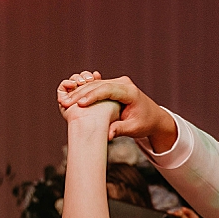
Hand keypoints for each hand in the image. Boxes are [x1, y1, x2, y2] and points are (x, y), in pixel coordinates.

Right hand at [59, 73, 176, 148]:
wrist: (154, 117)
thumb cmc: (144, 123)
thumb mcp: (134, 129)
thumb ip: (120, 129)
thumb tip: (108, 135)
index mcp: (130, 92)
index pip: (108, 90)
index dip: (92, 96)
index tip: (80, 104)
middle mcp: (124, 84)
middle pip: (98, 85)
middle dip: (81, 94)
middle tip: (65, 103)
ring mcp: (118, 82)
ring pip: (95, 85)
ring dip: (79, 92)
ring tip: (64, 101)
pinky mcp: (113, 85)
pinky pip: (96, 87)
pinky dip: (84, 92)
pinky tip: (71, 98)